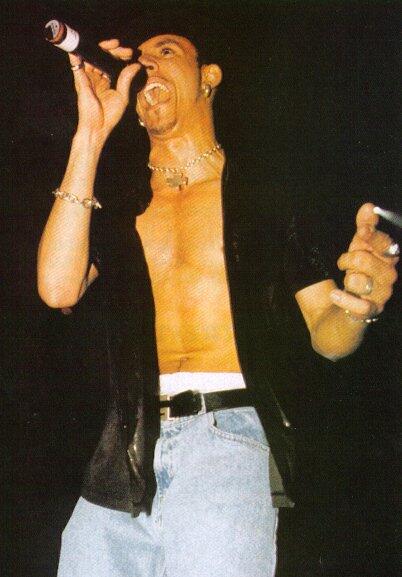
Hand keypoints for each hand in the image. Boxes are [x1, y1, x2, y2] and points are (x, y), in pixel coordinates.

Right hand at [69, 39, 139, 139]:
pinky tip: (83, 47)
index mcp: (108, 80)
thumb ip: (127, 79)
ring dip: (102, 48)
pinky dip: (77, 55)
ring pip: (92, 55)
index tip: (131, 53)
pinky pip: (76, 64)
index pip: (113, 62)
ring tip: (115, 45)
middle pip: (103, 56)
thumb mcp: (122, 96)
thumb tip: (136, 64)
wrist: (97, 127)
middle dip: (115, 49)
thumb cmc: (110, 115)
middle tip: (125, 49)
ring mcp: (88, 76)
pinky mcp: (80, 80)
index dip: (121, 54)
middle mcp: (97, 76)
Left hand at [330, 203, 398, 318]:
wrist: (341, 312)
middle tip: (343, 262)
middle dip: (356, 259)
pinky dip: (345, 299)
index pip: (389, 247)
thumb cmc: (354, 277)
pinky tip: (334, 295)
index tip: (362, 230)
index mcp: (386, 262)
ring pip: (369, 284)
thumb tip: (368, 206)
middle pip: (381, 266)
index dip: (376, 237)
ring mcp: (379, 298)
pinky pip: (362, 307)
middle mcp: (387, 280)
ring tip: (344, 280)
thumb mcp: (356, 250)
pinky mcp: (368, 315)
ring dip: (351, 279)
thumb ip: (363, 229)